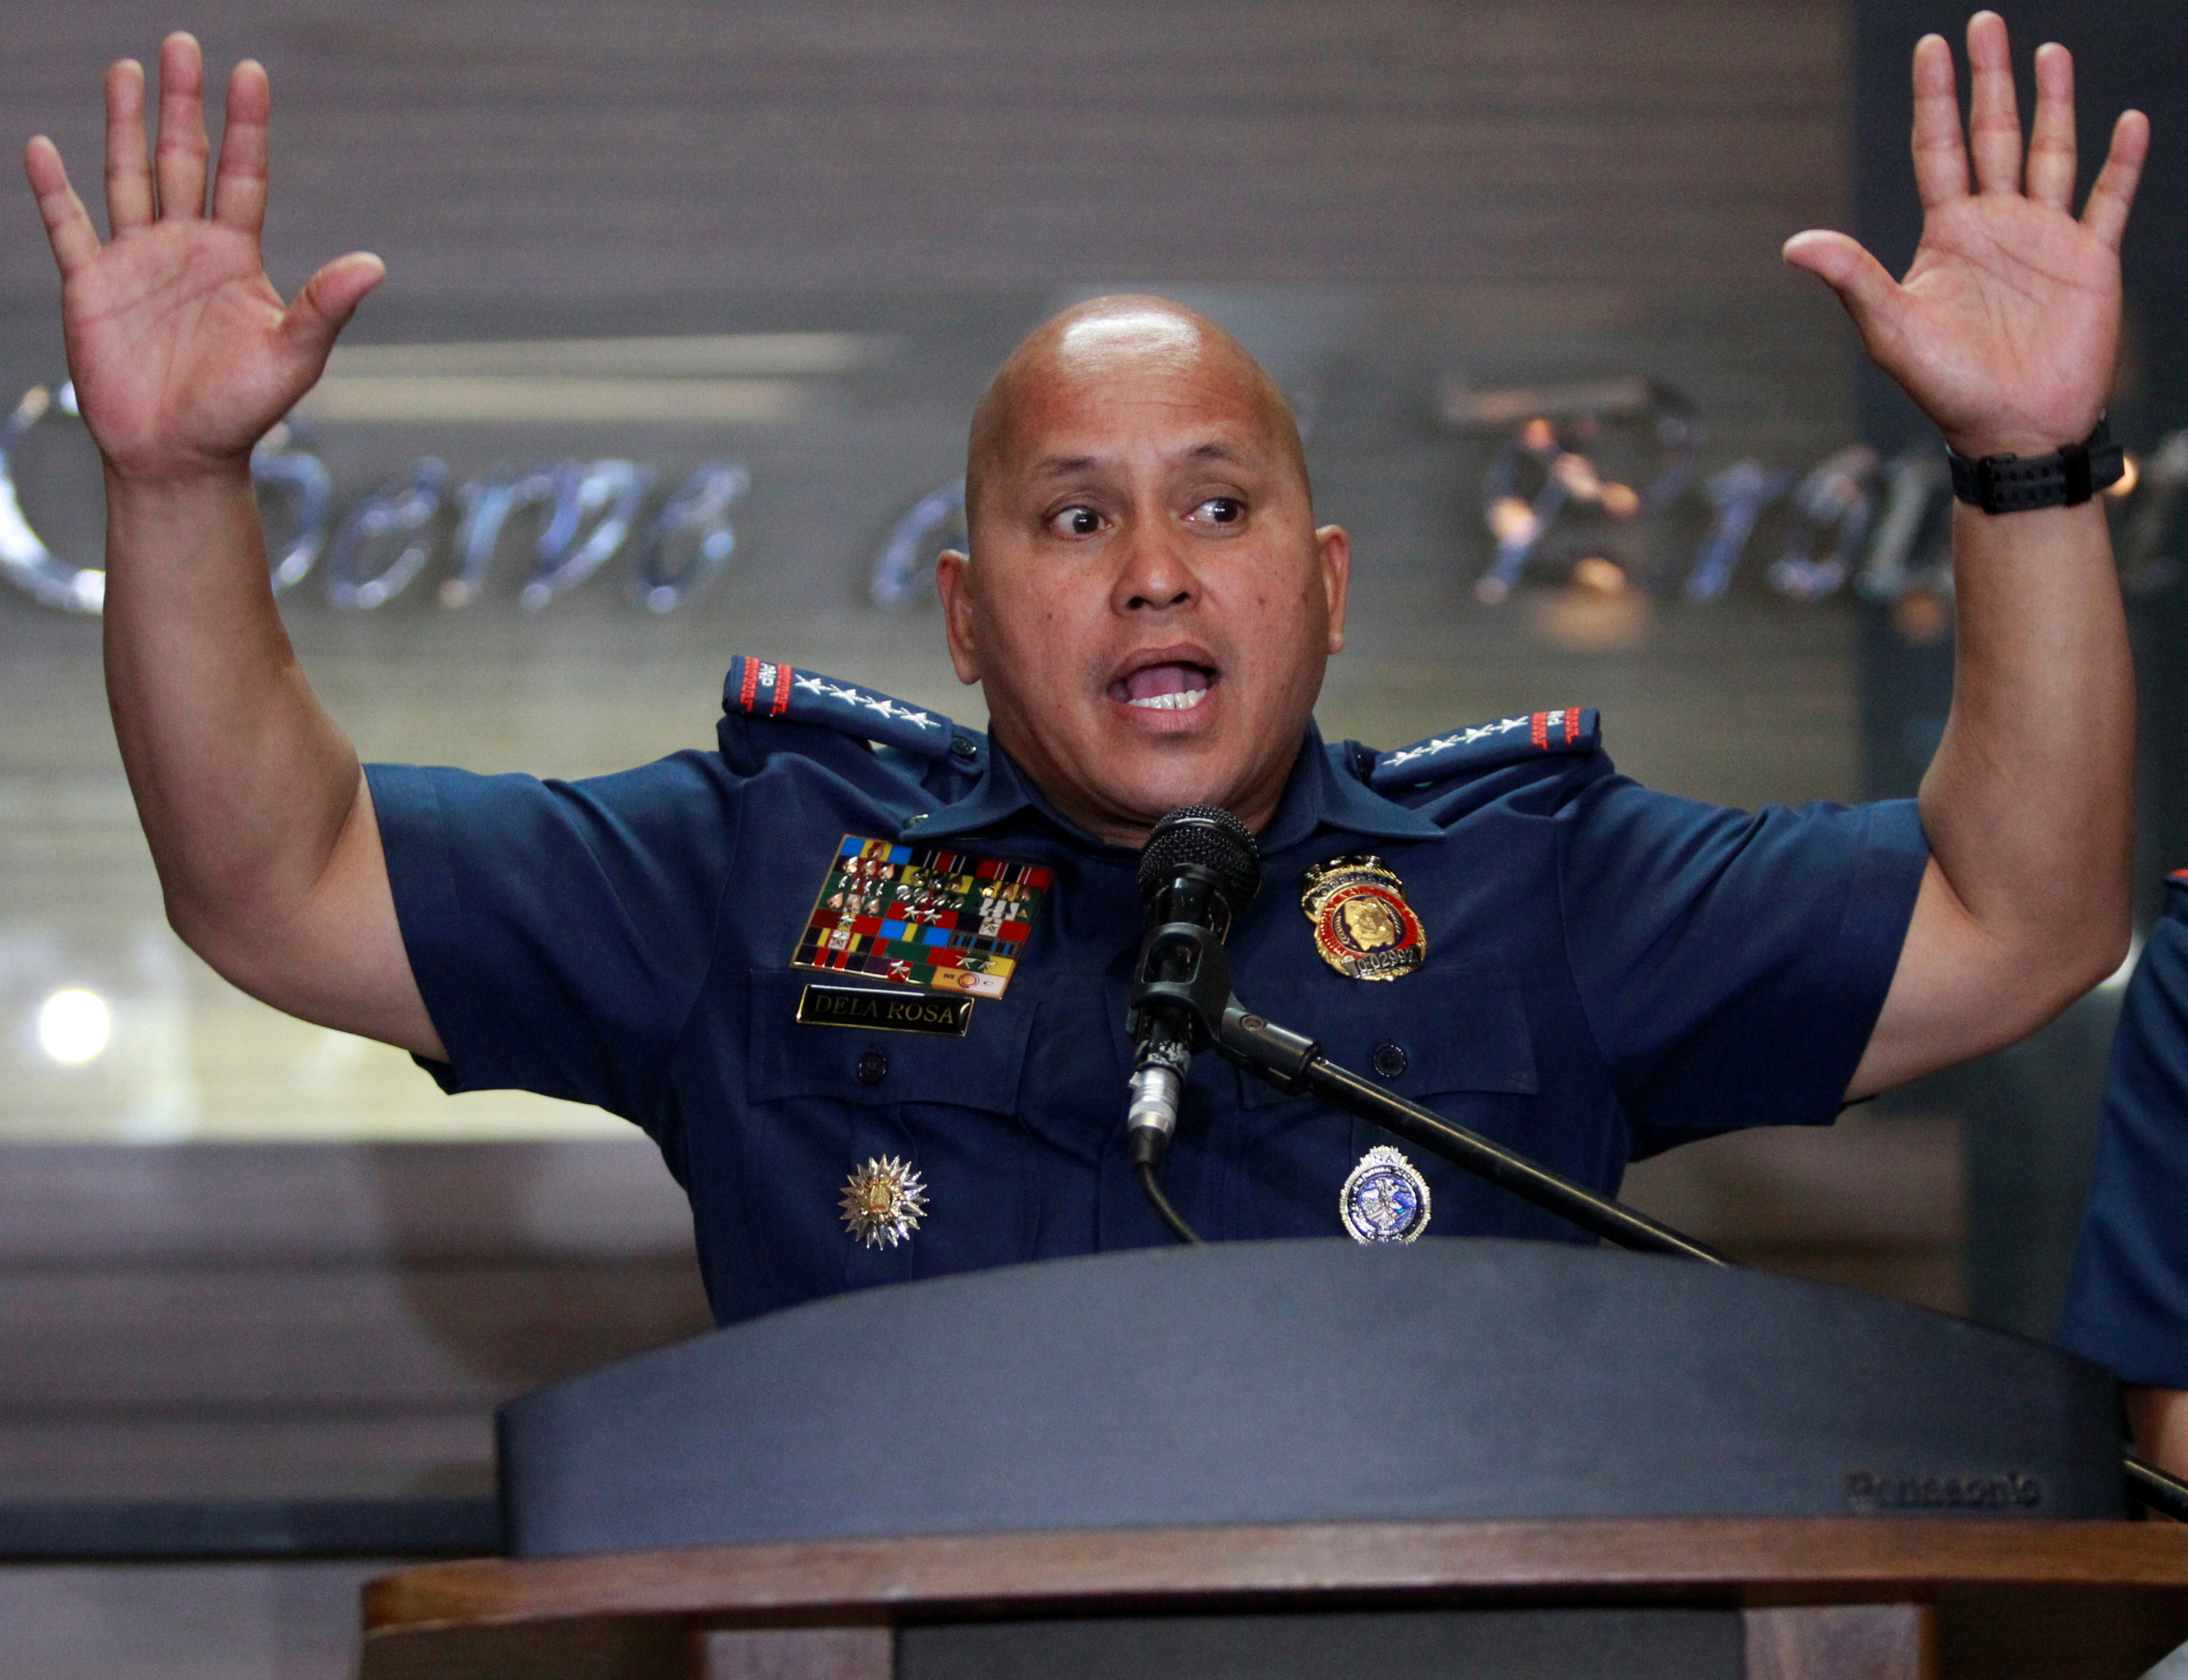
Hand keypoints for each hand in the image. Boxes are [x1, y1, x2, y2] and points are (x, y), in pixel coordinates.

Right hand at [22, 33, 383, 485]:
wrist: (180, 457)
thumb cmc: (240, 412)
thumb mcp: (291, 358)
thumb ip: (325, 307)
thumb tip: (373, 264)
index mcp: (236, 257)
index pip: (243, 175)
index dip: (245, 126)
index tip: (249, 71)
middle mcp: (187, 248)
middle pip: (184, 159)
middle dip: (183, 103)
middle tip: (182, 43)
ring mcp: (137, 262)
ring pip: (129, 176)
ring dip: (124, 124)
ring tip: (126, 70)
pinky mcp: (92, 286)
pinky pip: (69, 227)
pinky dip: (53, 190)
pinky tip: (42, 148)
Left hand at [1783, 11, 2147, 458]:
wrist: (2010, 429)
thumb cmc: (1946, 386)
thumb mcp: (1892, 329)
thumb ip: (1851, 280)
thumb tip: (1794, 245)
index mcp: (1948, 234)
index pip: (1938, 149)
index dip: (1935, 99)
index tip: (1931, 47)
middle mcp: (1995, 225)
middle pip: (1992, 136)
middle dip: (1989, 82)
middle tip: (1985, 24)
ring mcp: (2045, 238)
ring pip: (2050, 153)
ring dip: (2052, 103)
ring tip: (2048, 51)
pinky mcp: (2089, 260)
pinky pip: (2107, 200)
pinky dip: (2120, 162)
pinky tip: (2127, 120)